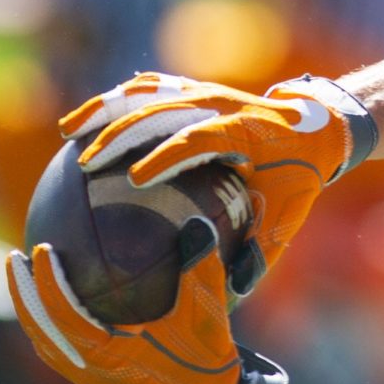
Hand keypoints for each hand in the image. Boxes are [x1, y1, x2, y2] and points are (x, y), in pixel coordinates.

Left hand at [6, 225, 242, 383]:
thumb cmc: (206, 365)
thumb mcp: (208, 317)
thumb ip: (202, 271)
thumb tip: (198, 225)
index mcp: (111, 358)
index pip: (65, 316)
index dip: (49, 283)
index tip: (42, 249)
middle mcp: (91, 375)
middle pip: (41, 333)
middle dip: (23, 294)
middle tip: (15, 257)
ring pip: (46, 346)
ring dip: (32, 313)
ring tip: (24, 278)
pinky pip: (59, 355)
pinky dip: (48, 328)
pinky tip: (51, 307)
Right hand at [57, 72, 373, 292]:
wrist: (315, 128)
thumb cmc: (297, 181)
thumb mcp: (286, 219)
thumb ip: (257, 254)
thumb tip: (229, 295)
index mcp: (246, 132)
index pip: (200, 138)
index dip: (166, 155)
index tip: (135, 180)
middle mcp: (222, 103)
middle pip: (163, 108)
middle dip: (122, 132)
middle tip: (86, 164)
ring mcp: (205, 91)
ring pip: (147, 91)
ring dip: (105, 108)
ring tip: (68, 133)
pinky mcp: (192, 89)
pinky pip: (146, 90)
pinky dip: (112, 103)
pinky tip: (81, 127)